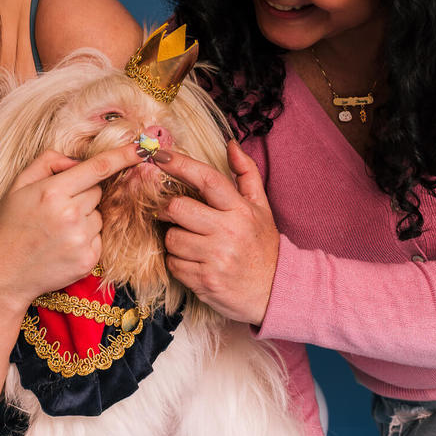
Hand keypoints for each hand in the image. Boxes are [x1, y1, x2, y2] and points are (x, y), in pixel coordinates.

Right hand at [0, 143, 143, 311]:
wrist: (3, 273)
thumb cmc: (10, 226)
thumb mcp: (19, 185)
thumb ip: (49, 162)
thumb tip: (78, 160)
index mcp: (53, 191)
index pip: (98, 168)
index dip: (123, 156)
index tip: (142, 148)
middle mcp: (71, 215)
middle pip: (98, 192)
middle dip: (83, 195)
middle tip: (57, 209)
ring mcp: (81, 239)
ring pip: (99, 215)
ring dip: (85, 218)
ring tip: (58, 230)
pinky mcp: (89, 259)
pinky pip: (99, 237)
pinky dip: (87, 238)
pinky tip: (64, 244)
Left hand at [156, 141, 279, 325]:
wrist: (275, 290)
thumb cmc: (263, 245)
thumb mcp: (261, 207)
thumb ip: (246, 173)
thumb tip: (231, 145)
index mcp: (240, 210)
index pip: (207, 179)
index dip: (180, 164)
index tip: (160, 154)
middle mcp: (228, 232)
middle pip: (177, 208)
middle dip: (168, 210)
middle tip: (173, 214)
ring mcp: (216, 258)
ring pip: (171, 238)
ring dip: (174, 239)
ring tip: (192, 243)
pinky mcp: (205, 281)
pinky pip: (173, 264)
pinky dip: (177, 262)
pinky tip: (194, 262)